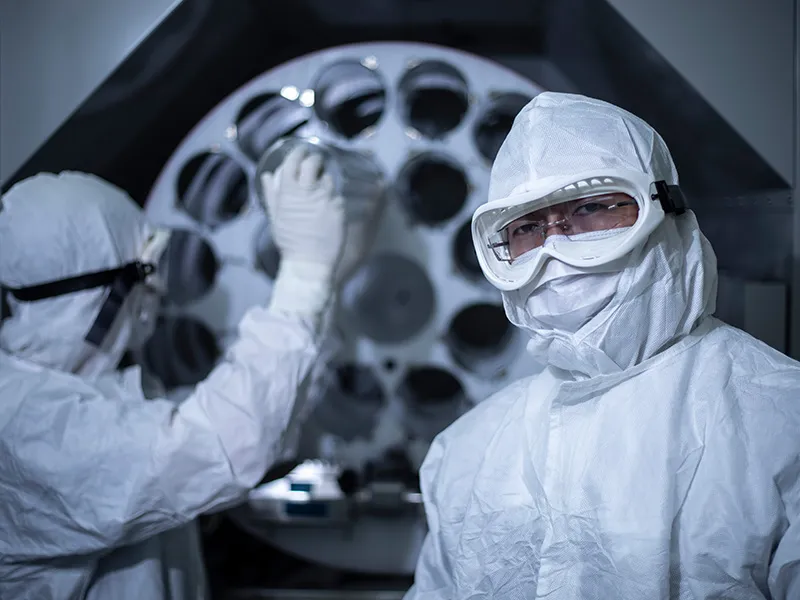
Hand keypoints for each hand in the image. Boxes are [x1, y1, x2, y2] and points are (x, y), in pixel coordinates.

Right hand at [260, 146, 344, 273]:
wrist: (309, 261)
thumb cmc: (290, 240)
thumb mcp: (275, 216)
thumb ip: (271, 193)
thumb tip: (267, 174)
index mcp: (288, 192)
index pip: (293, 161)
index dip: (298, 153)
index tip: (301, 150)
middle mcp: (308, 191)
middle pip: (313, 163)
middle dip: (315, 159)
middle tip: (315, 162)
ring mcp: (325, 199)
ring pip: (328, 178)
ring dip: (325, 179)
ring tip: (321, 190)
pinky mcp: (339, 208)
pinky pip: (337, 196)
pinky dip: (333, 198)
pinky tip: (328, 208)